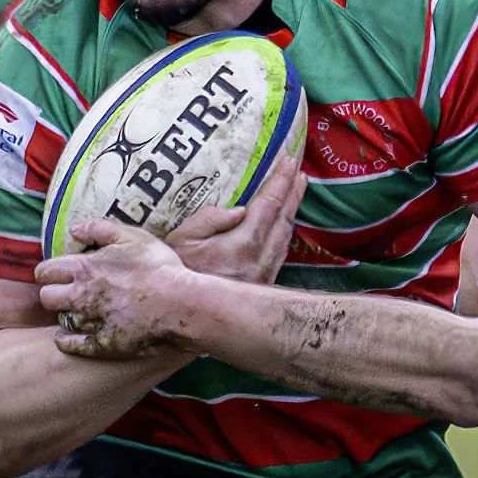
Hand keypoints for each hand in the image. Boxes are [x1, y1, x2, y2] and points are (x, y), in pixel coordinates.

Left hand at [37, 219, 205, 361]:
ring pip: (60, 320)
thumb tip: (75, 230)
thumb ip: (99, 229)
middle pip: (47, 297)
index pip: (45, 271)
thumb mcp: (133, 237)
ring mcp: (89, 323)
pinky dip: (68, 340)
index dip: (51, 272)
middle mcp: (80, 296)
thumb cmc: (159, 268)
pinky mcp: (100, 345)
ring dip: (68, 315)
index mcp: (83, 268)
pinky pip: (69, 345)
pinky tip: (76, 335)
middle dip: (55, 293)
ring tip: (82, 312)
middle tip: (71, 293)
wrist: (182, 305)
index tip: (62, 273)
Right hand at [165, 163, 302, 285]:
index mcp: (243, 243)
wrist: (187, 316)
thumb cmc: (178, 274)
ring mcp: (265, 274)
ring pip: (285, 237)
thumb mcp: (182, 241)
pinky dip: (284, 233)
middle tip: (299, 173)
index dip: (282, 181)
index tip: (290, 161)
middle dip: (293, 193)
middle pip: (284, 219)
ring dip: (291, 212)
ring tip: (295, 193)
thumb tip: (239, 210)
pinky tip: (283, 226)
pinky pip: (280, 252)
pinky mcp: (262, 285)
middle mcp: (261, 259)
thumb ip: (209, 220)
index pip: (269, 205)